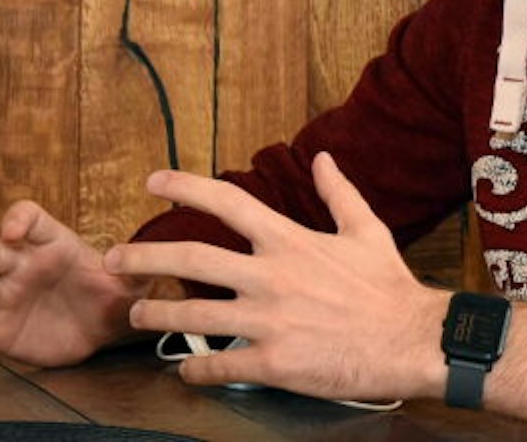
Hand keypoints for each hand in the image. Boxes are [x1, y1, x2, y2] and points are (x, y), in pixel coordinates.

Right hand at [0, 200, 153, 368]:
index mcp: (50, 243)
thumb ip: (135, 270)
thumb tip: (140, 259)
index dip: (17, 220)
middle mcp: (19, 264)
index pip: (27, 217)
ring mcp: (2, 296)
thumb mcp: (129, 283)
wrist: (101, 331)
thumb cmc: (111, 295)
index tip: (14, 231)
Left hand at [104, 152, 448, 402]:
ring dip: (156, 313)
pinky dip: (193, 368)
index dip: (185, 187)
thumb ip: (339, 193)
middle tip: (113, 257)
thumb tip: (323, 157)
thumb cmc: (390, 288)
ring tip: (137, 313)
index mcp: (290, 241)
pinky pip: (218, 365)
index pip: (227, 202)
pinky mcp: (273, 363)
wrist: (412, 340)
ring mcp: (268, 321)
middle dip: (143, 256)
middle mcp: (271, 277)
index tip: (153, 182)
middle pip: (191, 258)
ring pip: (192, 315)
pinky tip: (183, 369)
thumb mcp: (367, 230)